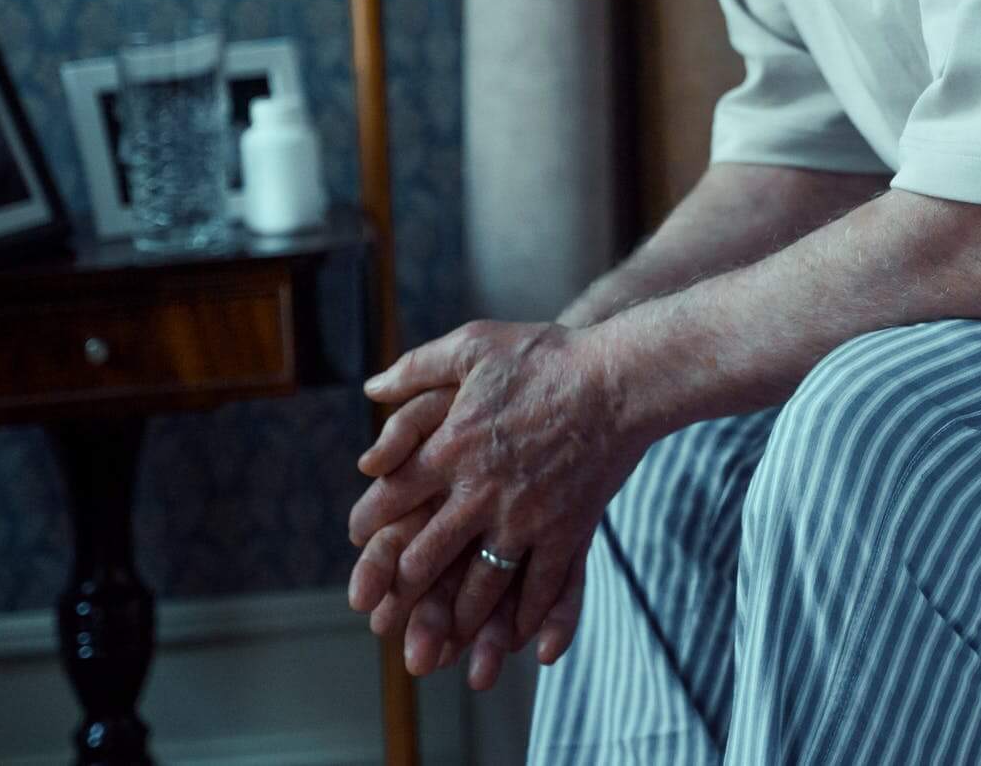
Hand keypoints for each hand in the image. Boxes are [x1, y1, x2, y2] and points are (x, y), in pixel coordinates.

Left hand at [350, 322, 643, 672]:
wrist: (619, 379)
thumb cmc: (547, 357)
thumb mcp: (474, 344)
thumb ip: (417, 366)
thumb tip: (371, 386)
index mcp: (452, 446)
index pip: (393, 496)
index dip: (370, 521)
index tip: (361, 537)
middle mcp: (480, 491)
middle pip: (427, 554)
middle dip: (404, 586)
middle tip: (391, 605)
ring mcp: (525, 517)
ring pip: (480, 583)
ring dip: (459, 615)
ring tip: (447, 635)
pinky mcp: (566, 531)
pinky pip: (540, 586)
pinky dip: (526, 616)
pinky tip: (518, 634)